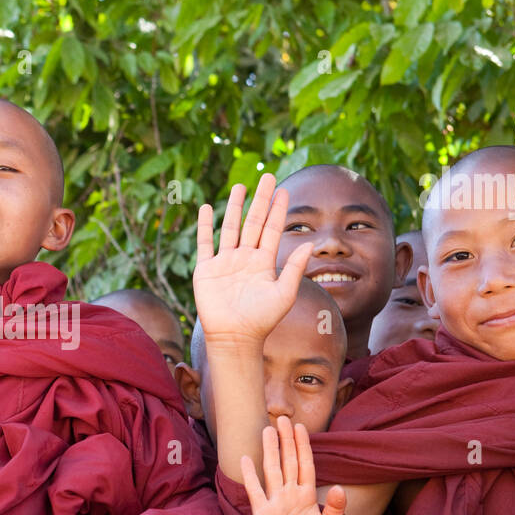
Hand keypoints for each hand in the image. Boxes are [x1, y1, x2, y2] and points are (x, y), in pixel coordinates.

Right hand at [193, 175, 313, 348]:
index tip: (284, 190)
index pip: (272, 229)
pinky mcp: (206, 270)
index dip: (278, 210)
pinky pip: (205, 244)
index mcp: (264, 262)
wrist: (235, 337)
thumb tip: (309, 244)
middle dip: (260, 199)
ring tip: (240, 185)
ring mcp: (225, 262)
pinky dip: (205, 226)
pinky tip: (205, 208)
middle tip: (267, 176)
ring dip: (235, 206)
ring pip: (230, 227)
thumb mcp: (284, 293)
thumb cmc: (262, 320)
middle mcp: (245, 258)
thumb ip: (294, 268)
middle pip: (253, 221)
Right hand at [241, 416, 345, 514]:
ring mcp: (275, 502)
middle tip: (283, 419)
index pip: (305, 464)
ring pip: (273, 470)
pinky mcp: (263, 513)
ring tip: (268, 430)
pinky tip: (246, 458)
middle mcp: (290, 494)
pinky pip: (255, 491)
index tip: (301, 427)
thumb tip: (341, 487)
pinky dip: (250, 475)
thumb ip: (337, 507)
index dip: (303, 446)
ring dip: (271, 450)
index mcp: (307, 495)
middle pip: (288, 461)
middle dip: (286, 440)